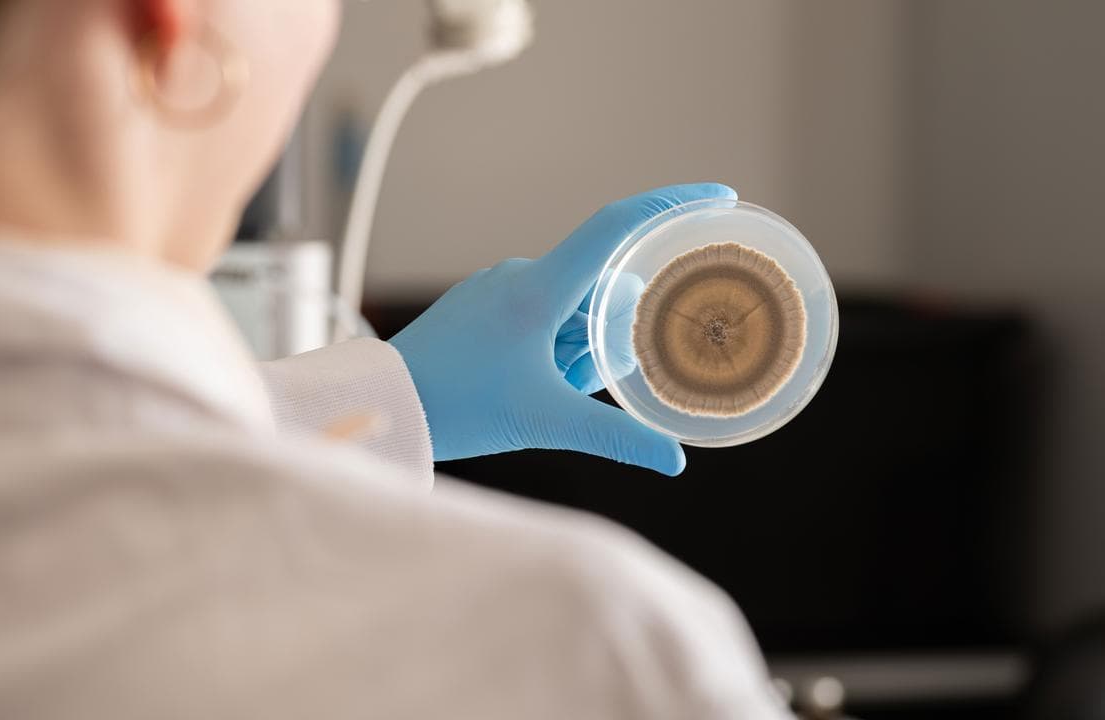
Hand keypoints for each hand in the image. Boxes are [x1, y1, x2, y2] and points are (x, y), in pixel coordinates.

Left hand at [389, 183, 737, 475]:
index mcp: (540, 287)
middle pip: (601, 287)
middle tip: (575, 384)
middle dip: (606, 338)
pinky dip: (550, 346)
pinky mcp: (481, 302)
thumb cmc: (459, 406)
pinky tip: (525, 381)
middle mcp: (520, 274)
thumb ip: (617, 438)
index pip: (618, 226)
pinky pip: (538, 311)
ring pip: (570, 306)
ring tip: (539, 390)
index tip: (718, 197)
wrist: (386, 402)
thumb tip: (675, 460)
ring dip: (575, 349)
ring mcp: (497, 285)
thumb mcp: (546, 422)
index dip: (672, 204)